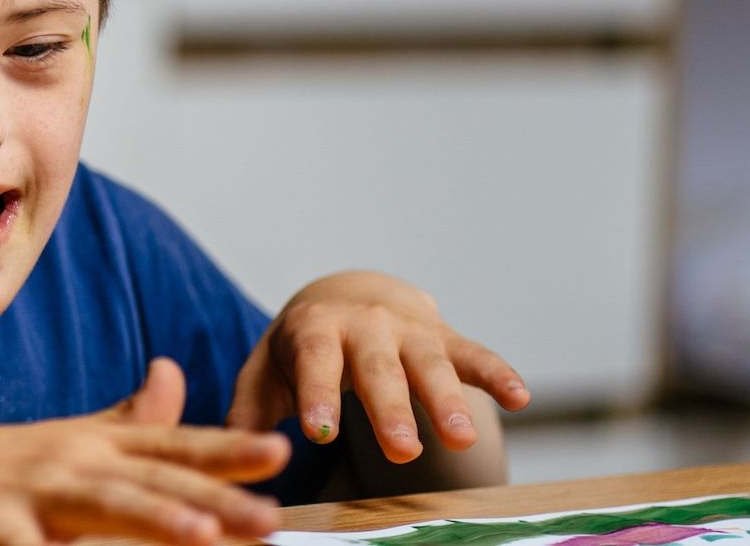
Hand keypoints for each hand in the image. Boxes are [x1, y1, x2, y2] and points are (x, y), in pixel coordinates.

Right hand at [0, 361, 287, 545]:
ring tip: (203, 539)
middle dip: (215, 498)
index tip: (282, 454)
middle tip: (271, 517)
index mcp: (89, 444)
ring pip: (102, 507)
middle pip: (152, 481)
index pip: (170, 447)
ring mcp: (25, 492)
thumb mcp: (59, 437)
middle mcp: (66, 461)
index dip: (226, 450)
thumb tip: (174, 373)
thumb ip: (123, 417)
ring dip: (154, 522)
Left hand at [227, 271, 530, 462]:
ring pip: (431, 364)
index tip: (319, 433)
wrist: (347, 297)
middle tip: (401, 450)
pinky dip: (498, 373)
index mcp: (314, 331)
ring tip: (462, 438)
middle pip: (378, 369)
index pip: (314, 363)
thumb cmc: (300, 349)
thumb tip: (229, 453)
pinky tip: (520, 398)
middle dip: (390, 409)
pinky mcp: (445, 338)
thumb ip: (248, 411)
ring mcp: (409, 331)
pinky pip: (474, 354)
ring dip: (448, 400)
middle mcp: (364, 326)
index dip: (317, 397)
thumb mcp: (267, 372)